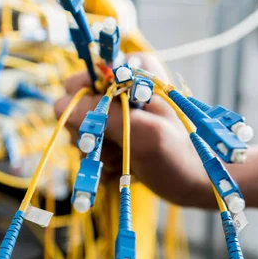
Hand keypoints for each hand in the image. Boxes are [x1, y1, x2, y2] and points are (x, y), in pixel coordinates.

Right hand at [54, 55, 213, 207]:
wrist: (197, 183)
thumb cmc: (180, 156)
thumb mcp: (143, 133)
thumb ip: (102, 115)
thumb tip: (59, 105)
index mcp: (133, 75)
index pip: (83, 79)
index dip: (84, 105)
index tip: (100, 128)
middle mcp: (122, 92)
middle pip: (78, 109)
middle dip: (93, 135)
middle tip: (118, 147)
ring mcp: (117, 117)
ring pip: (82, 134)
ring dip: (100, 154)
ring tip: (126, 162)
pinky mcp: (115, 138)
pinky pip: (91, 151)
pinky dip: (104, 165)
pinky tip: (125, 170)